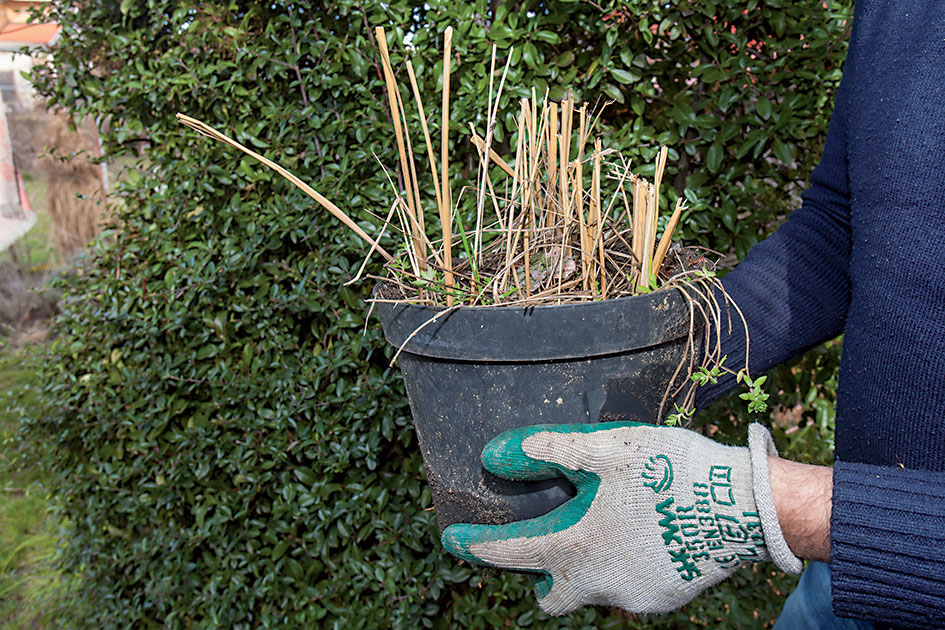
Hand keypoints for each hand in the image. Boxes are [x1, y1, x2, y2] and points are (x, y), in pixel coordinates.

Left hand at [441, 422, 801, 615]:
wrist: (743, 505)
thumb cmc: (671, 471)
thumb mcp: (606, 449)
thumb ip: (549, 452)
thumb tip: (500, 454)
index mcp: (577, 547)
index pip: (510, 554)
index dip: (476, 546)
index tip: (454, 540)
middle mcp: (599, 583)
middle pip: (551, 596)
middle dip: (541, 577)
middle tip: (547, 544)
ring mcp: (633, 598)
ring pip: (593, 590)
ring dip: (588, 566)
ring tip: (607, 526)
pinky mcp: (664, 600)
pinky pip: (628, 588)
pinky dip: (623, 567)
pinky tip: (641, 535)